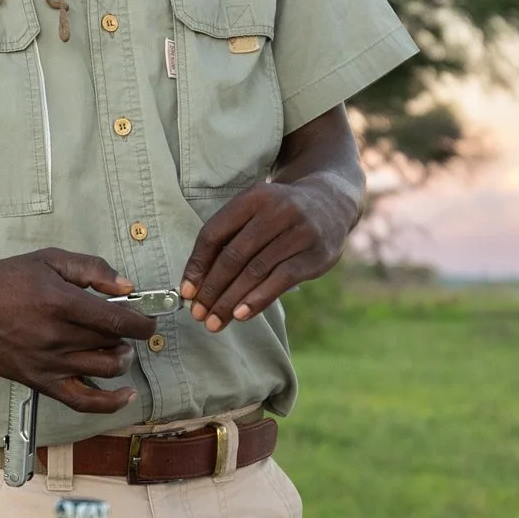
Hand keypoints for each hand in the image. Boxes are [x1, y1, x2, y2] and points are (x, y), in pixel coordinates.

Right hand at [0, 250, 156, 413]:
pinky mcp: (40, 382)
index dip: (142, 322)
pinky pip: (83, 401)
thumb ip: (91, 268)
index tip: (147, 320)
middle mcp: (58, 336)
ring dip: (122, 360)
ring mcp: (50, 363)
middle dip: (130, 337)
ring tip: (117, 350)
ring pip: (105, 370)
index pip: (119, 320)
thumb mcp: (49, 260)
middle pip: (114, 344)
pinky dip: (110, 403)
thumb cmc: (6, 280)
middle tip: (125, 329)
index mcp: (63, 303)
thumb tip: (126, 285)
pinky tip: (126, 396)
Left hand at [180, 180, 354, 331]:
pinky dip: (259, 299)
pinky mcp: (316, 253)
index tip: (187, 292)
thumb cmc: (280, 214)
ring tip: (214, 321)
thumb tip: (197, 285)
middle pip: (234, 255)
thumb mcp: (254, 212)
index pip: (214, 233)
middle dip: (212, 289)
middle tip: (198, 314)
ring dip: (231, 300)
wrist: (332, 203)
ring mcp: (300, 231)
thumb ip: (228, 239)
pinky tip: (241, 314)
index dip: (197, 265)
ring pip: (256, 270)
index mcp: (253, 197)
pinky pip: (282, 280)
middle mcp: (277, 210)